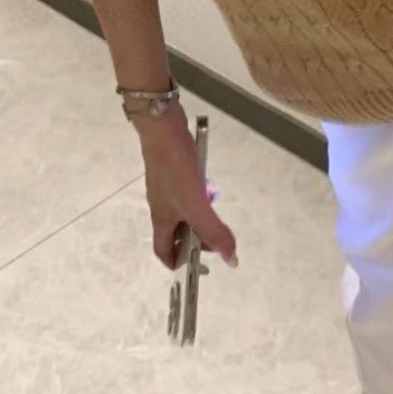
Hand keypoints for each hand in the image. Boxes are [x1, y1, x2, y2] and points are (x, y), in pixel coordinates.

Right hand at [136, 103, 237, 270]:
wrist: (162, 127)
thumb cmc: (175, 169)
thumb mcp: (196, 204)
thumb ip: (213, 231)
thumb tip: (232, 259)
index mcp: (161, 219)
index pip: (163, 251)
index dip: (177, 263)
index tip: (198, 266)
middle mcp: (161, 205)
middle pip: (176, 231)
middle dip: (196, 236)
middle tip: (217, 233)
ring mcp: (165, 186)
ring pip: (183, 209)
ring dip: (200, 212)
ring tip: (214, 203)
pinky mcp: (172, 168)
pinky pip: (186, 188)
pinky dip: (198, 190)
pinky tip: (208, 181)